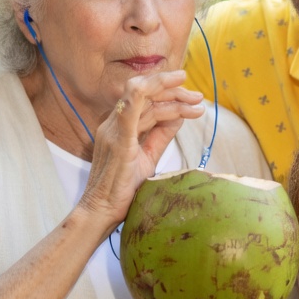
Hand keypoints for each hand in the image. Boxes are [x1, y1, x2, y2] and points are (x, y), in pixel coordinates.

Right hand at [75, 70, 203, 230]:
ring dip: (172, 94)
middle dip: (174, 91)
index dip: (169, 95)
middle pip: (144, 94)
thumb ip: (160, 136)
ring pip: (142, 96)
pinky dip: (148, 92)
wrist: (100, 212)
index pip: (145, 100)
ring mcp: (113, 130)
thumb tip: (179, 116)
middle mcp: (113, 123)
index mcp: (119, 126)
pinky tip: (171, 86)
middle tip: (198, 97)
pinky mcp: (117, 141)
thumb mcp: (147, 158)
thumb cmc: (121, 189)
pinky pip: (129, 108)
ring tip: (195, 99)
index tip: (193, 100)